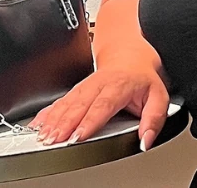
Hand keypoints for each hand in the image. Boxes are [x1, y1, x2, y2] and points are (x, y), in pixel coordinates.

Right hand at [28, 63, 169, 149]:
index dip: (89, 121)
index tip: (79, 136)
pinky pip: (60, 101)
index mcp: (119, 85)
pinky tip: (37, 124)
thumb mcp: (159, 97)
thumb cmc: (143, 78)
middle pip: (79, 105)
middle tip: (54, 140)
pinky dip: (47, 113)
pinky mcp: (77, 89)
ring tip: (43, 135)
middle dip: (65, 124)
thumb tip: (145, 140)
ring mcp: (85, 86)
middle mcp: (99, 84)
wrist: (130, 56)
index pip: (103, 105)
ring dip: (53, 120)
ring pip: (66, 103)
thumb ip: (154, 119)